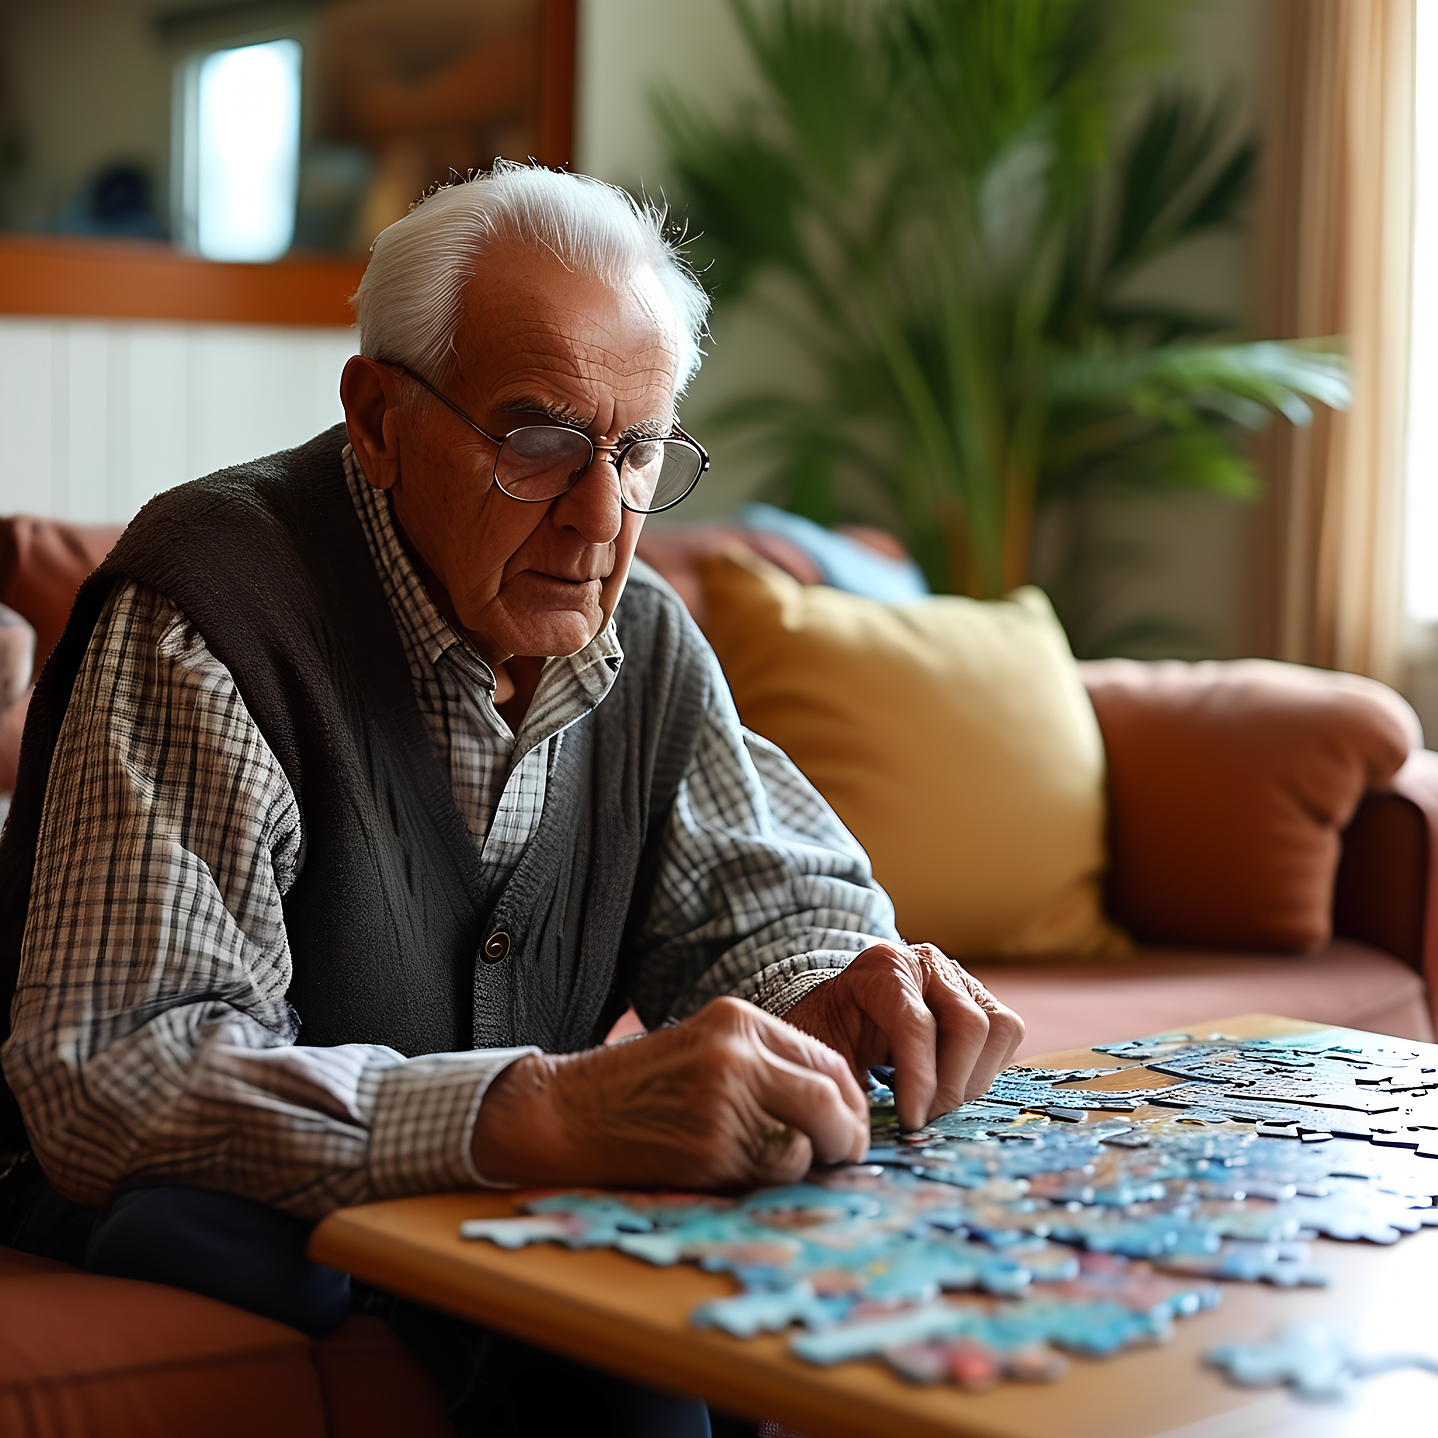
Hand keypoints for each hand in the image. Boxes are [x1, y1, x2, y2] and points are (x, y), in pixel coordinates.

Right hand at [470, 997, 869, 1188]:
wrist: (567, 1113)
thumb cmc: (639, 1091)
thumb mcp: (706, 1053)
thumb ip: (765, 1068)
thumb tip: (838, 1112)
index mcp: (739, 1020)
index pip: (828, 1061)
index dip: (850, 1103)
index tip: (848, 1129)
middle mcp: (738, 1051)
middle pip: (834, 1097)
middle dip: (847, 1136)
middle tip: (840, 1158)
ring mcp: (726, 1096)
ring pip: (811, 1139)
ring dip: (805, 1163)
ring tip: (770, 1163)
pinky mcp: (712, 1143)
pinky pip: (777, 1169)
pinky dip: (771, 1179)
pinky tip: (733, 1171)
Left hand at [783, 943, 1023, 1130]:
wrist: (843, 1008)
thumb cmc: (831, 1030)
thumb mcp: (822, 1049)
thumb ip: (842, 1081)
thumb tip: (865, 1133)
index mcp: (883, 967)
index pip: (915, 1023)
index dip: (919, 1080)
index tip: (911, 1121)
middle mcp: (928, 963)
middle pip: (969, 1024)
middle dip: (951, 1084)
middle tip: (926, 1118)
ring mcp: (960, 978)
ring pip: (999, 1028)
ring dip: (974, 1079)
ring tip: (939, 1103)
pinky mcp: (982, 998)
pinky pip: (1006, 1035)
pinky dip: (985, 1069)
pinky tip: (951, 1083)